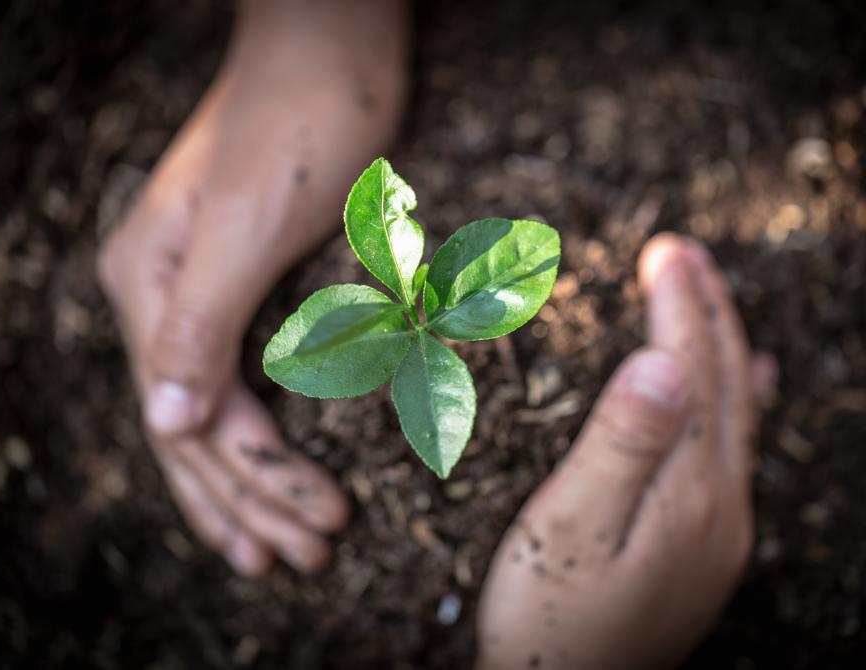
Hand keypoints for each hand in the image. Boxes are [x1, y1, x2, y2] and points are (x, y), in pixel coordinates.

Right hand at [97, 0, 408, 575]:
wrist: (333, 56)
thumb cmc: (302, 125)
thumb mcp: (248, 224)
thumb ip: (199, 324)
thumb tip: (164, 427)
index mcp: (150, 289)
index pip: (196, 420)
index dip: (257, 484)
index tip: (320, 529)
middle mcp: (162, 300)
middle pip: (196, 434)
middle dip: (253, 503)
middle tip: (308, 561)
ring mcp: (198, 295)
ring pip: (214, 417)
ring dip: (252, 488)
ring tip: (288, 546)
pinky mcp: (242, 288)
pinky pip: (239, 382)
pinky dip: (261, 437)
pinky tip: (274, 472)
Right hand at [477, 234, 776, 668]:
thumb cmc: (550, 617)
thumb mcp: (573, 528)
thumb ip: (622, 444)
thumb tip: (664, 361)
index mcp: (689, 490)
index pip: (693, 373)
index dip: (680, 308)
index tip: (665, 250)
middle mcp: (720, 505)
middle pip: (725, 386)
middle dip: (706, 312)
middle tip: (682, 252)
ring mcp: (718, 528)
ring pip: (735, 415)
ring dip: (723, 348)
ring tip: (712, 298)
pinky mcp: (702, 545)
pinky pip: (734, 449)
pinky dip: (737, 402)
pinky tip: (744, 389)